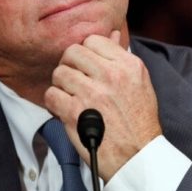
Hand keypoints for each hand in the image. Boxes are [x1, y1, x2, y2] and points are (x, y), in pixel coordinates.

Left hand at [44, 31, 161, 179]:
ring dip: (61, 86)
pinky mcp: (74, 113)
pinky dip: (54, 103)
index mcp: (128, 65)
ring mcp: (91, 93)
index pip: (93, 40)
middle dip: (70, 66)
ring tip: (72, 97)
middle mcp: (110, 75)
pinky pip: (51, 95)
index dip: (85, 53)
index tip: (87, 67)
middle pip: (72, 53)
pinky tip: (65, 110)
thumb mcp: (139, 83)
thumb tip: (111, 34)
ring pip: (59, 73)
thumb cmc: (139, 121)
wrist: (138, 156)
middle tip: (75, 81)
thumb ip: (121, 57)